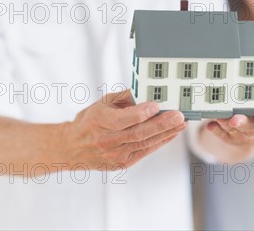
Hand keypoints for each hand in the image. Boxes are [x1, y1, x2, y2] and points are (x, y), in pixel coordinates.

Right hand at [65, 90, 186, 170]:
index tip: (155, 105)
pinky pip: (144, 151)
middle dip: (161, 124)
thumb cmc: (90, 120)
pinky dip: (159, 142)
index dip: (139, 113)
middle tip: (179, 116)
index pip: (122, 120)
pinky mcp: (121, 163)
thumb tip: (146, 90)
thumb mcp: (103, 102)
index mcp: (99, 122)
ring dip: (165, 133)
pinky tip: (171, 134)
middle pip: (137, 133)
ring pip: (143, 143)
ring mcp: (114, 155)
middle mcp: (106, 140)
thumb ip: (125, 97)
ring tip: (181, 124)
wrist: (73, 148)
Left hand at [205, 113, 253, 162]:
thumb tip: (243, 79)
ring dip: (226, 123)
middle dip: (242, 122)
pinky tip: (211, 125)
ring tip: (219, 116)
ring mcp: (243, 136)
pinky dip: (217, 130)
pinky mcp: (231, 139)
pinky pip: (223, 135)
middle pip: (251, 127)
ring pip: (235, 131)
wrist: (249, 133)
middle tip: (235, 120)